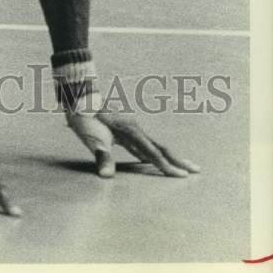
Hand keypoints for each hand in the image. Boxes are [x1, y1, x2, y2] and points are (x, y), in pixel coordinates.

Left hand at [66, 108, 200, 178]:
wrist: (77, 95)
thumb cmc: (84, 116)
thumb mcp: (91, 137)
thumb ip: (102, 156)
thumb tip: (106, 176)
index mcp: (131, 130)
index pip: (154, 152)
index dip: (167, 166)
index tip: (183, 177)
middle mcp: (134, 127)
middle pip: (160, 146)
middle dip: (177, 160)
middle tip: (196, 170)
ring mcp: (129, 126)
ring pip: (151, 145)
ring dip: (165, 156)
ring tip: (178, 166)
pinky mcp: (121, 128)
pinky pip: (140, 144)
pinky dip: (149, 153)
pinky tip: (148, 159)